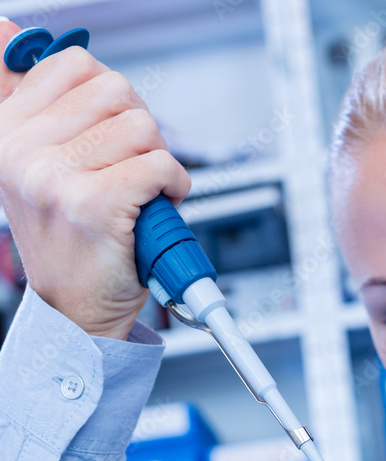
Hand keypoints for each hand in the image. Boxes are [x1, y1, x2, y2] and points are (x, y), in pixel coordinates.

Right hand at [0, 22, 190, 338]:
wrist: (76, 312)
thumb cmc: (71, 244)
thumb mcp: (34, 164)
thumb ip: (28, 100)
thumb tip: (4, 28)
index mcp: (7, 132)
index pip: (76, 66)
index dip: (112, 100)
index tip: (110, 135)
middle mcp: (22, 152)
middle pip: (115, 90)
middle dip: (140, 129)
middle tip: (132, 168)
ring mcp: (54, 178)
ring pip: (141, 126)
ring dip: (158, 159)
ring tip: (142, 192)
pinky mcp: (93, 205)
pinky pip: (158, 165)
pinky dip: (174, 185)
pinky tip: (159, 205)